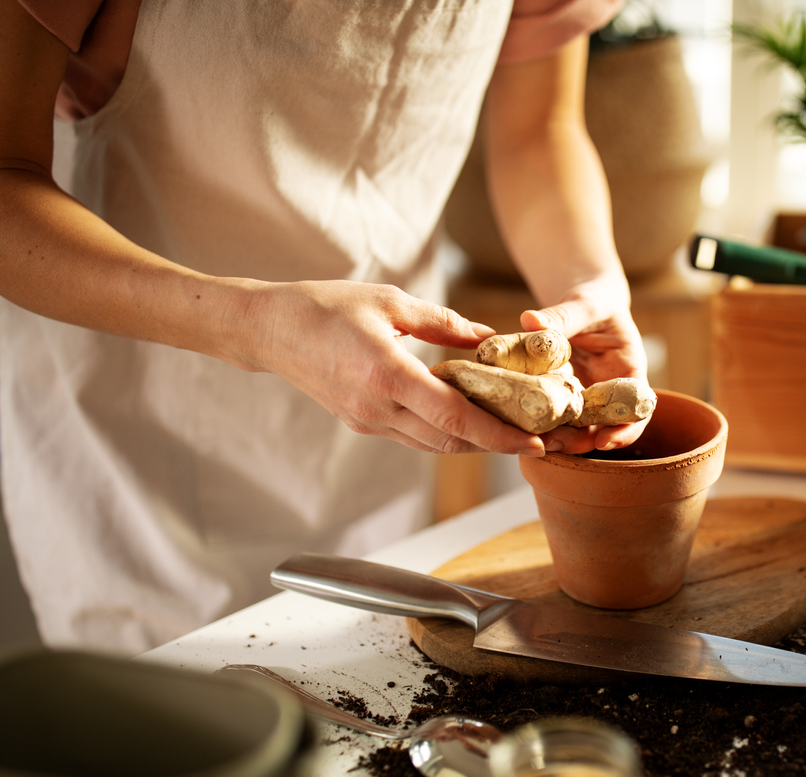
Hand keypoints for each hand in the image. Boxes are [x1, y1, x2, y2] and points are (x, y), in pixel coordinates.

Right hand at [243, 280, 546, 455]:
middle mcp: (377, 408)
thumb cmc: (326, 307)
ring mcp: (368, 421)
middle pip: (451, 441)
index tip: (534, 441)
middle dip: (497, 445)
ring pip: (434, 445)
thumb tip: (489, 336)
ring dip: (475, 443)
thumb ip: (444, 323)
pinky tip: (471, 420)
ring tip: (513, 432)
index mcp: (387, 376)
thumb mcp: (391, 302)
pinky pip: (415, 437)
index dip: (499, 435)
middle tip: (537, 440)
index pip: (455, 417)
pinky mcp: (363, 423)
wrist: (268, 330)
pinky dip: (447, 433)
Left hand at [520, 275, 650, 454]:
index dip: (625, 429)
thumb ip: (562, 315)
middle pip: (603, 426)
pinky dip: (539, 420)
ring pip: (577, 426)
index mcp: (629, 370)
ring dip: (558, 436)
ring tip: (533, 439)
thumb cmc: (595, 301)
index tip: (604, 441)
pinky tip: (519, 424)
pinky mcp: (563, 396)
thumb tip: (530, 321)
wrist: (583, 304)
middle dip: (581, 440)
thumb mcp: (584, 304)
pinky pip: (554, 413)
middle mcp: (610, 390)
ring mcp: (586, 397)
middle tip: (555, 444)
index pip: (638, 408)